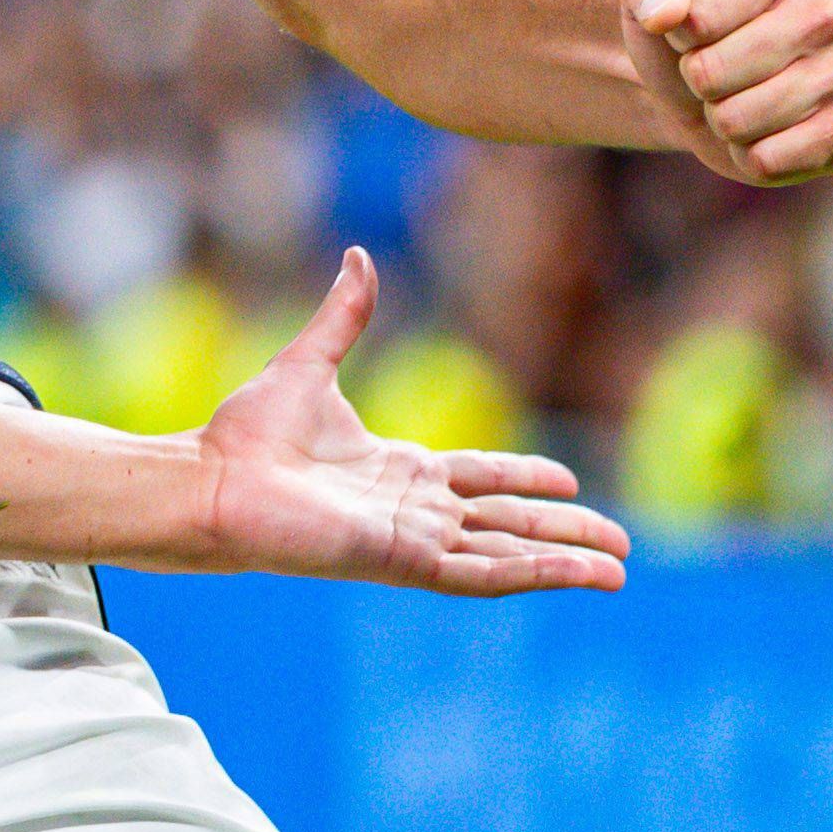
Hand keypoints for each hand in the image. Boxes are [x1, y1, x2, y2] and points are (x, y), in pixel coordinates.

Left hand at [194, 250, 628, 595]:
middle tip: (620, 542)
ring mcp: (411, 540)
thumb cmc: (247, 434)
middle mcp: (412, 510)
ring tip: (620, 572)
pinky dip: (532, 574)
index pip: (478, 479)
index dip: (523, 480)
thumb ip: (344, 316)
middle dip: (563, 531)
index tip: (569, 479)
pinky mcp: (404, 562)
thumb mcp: (310, 364)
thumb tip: (358, 257)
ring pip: (505, 555)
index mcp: (397, 471)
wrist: (212, 479)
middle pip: (506, 523)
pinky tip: (579, 574)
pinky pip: (482, 575)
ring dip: (564, 562)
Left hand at [618, 0, 832, 187]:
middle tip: (710, 65)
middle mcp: (831, 8)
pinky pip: (773, 159)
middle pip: (716, 71)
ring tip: (734, 94)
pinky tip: (761, 130)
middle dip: (695, 77)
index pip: (699, 16)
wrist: (701, 78)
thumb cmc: (680, 21)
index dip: (678, 30)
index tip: (693, 21)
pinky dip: (747, 155)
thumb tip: (664, 15)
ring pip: (741, 120)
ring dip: (719, 117)